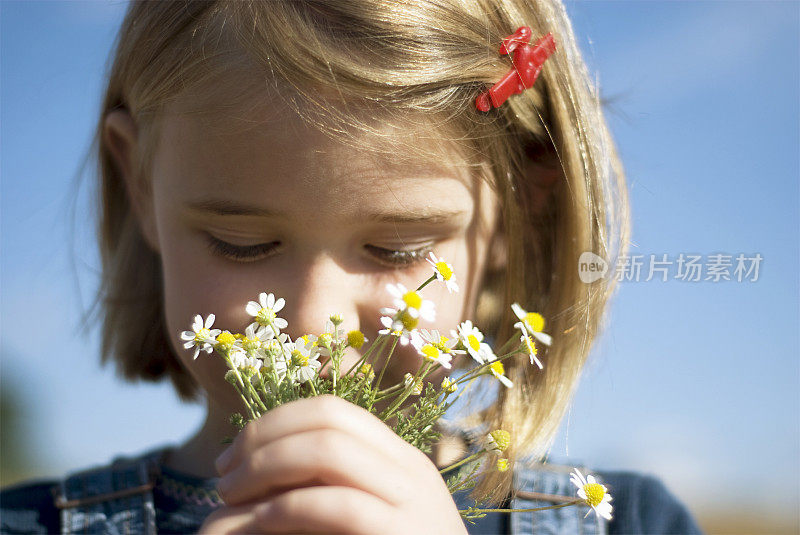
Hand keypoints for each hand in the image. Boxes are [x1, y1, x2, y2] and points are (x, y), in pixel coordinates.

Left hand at [199, 395, 468, 533]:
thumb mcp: (371, 513)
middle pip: (327, 418)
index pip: (333, 410)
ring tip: (230, 498)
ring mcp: (410, 501)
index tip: (233, 454)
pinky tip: (257, 522)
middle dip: (263, 437)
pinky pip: (337, 505)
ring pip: (330, 450)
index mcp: (400, 458)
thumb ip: (335, 485)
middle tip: (223, 475)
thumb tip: (270, 462)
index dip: (274, 421)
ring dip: (265, 466)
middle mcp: (409, 469)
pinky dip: (287, 507)